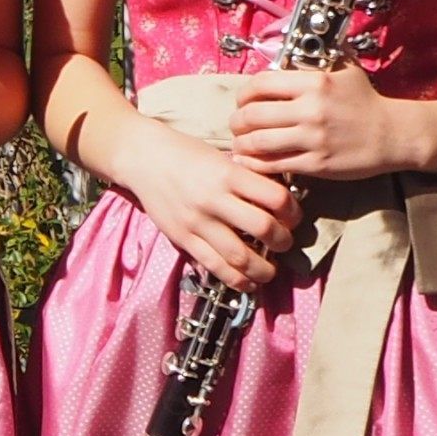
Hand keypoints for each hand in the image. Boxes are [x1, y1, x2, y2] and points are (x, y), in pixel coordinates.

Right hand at [116, 119, 298, 290]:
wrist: (143, 158)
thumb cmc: (186, 153)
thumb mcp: (221, 156)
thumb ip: (246, 177)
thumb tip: (279, 200)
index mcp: (229, 174)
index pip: (275, 197)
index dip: (293, 211)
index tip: (293, 216)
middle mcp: (215, 199)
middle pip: (264, 228)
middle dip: (283, 241)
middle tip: (285, 242)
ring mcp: (198, 222)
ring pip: (240, 256)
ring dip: (264, 269)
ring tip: (270, 270)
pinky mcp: (183, 239)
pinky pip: (214, 266)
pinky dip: (237, 280)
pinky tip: (248, 282)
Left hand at [229, 64, 413, 182]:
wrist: (393, 134)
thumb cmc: (366, 101)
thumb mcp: (344, 70)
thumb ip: (314, 62)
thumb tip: (285, 53)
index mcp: (314, 83)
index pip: (261, 84)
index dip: (244, 93)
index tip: (242, 101)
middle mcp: (311, 110)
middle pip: (253, 115)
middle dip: (237, 121)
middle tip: (236, 125)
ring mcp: (313, 139)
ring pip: (259, 142)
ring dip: (242, 144)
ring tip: (240, 144)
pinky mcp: (316, 164)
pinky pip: (275, 165)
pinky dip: (256, 164)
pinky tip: (251, 162)